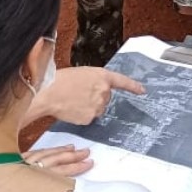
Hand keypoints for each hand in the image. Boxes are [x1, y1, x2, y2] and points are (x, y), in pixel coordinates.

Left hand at [23, 144, 92, 176]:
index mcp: (37, 181)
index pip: (62, 172)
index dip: (77, 167)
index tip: (89, 163)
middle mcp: (31, 169)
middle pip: (56, 160)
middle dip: (72, 155)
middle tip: (85, 152)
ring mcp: (21, 163)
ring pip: (44, 153)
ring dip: (59, 150)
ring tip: (70, 147)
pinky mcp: (11, 161)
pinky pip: (31, 153)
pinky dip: (42, 150)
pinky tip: (46, 150)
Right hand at [25, 66, 144, 125]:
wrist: (49, 93)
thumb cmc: (60, 80)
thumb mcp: (81, 73)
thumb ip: (94, 81)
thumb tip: (97, 90)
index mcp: (102, 76)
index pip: (122, 81)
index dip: (133, 86)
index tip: (142, 90)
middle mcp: (104, 92)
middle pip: (105, 98)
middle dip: (95, 97)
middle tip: (79, 93)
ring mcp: (98, 106)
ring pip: (97, 109)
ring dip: (89, 106)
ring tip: (72, 100)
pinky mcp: (90, 117)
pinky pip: (89, 117)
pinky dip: (81, 115)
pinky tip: (71, 109)